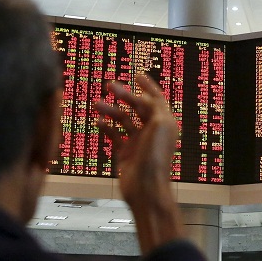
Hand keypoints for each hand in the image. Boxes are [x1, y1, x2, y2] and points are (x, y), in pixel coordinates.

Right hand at [96, 73, 184, 253]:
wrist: (146, 187)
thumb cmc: (156, 156)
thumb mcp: (160, 124)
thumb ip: (153, 106)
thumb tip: (142, 97)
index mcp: (164, 122)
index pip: (156, 98)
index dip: (148, 86)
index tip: (137, 74)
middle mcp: (152, 130)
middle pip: (137, 107)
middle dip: (124, 95)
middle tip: (109, 85)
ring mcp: (138, 142)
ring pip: (123, 120)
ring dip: (111, 110)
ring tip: (97, 103)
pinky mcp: (125, 153)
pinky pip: (114, 135)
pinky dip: (106, 127)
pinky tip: (98, 121)